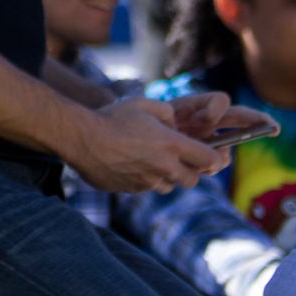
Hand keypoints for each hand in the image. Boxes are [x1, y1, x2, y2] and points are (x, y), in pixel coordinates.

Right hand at [72, 98, 233, 194]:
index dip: (213, 158)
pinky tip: (131, 164)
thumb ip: (167, 112)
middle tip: (179, 158)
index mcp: (171, 145)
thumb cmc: (113, 117)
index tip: (210, 154)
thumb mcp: (144, 104)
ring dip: (167, 176)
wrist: (82, 138)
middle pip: (193, 180)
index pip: (209, 160)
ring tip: (150, 159)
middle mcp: (164, 167)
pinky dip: (145, 179)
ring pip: (169, 186)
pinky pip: (147, 188)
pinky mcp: (132, 190)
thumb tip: (175, 122)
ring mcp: (147, 182)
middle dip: (191, 171)